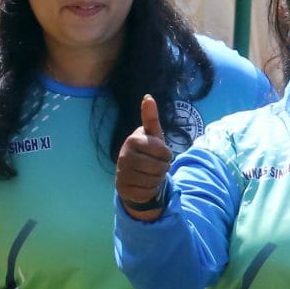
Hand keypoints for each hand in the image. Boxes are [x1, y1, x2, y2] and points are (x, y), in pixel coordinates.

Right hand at [116, 94, 172, 217]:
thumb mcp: (152, 136)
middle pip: (160, 167)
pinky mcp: (124, 189)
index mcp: (133, 140)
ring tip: (149, 173)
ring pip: (155, 180)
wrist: (132, 174)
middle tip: (155, 165)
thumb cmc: (147, 152)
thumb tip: (148, 97)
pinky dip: (150, 189)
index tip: (160, 153)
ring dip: (157, 179)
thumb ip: (151, 118)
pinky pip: (148, 192)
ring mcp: (122, 173)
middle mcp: (124, 155)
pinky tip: (143, 183)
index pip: (164, 151)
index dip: (167, 154)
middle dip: (163, 168)